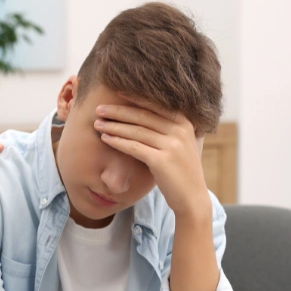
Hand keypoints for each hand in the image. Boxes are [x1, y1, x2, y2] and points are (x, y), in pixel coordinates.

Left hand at [93, 94, 209, 217]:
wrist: (192, 197)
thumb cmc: (181, 170)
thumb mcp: (181, 144)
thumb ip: (169, 127)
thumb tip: (146, 112)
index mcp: (185, 122)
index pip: (155, 105)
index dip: (135, 98)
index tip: (117, 93)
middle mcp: (180, 130)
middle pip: (143, 116)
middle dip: (118, 111)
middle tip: (99, 109)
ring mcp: (172, 145)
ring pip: (136, 131)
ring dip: (114, 126)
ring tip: (98, 124)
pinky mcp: (162, 161)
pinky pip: (134, 147)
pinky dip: (118, 142)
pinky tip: (105, 139)